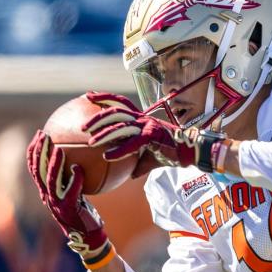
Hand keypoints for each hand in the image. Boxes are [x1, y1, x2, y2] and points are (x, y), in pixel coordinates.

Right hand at [27, 129, 108, 256]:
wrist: (87, 235)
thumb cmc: (82, 212)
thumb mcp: (74, 193)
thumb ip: (71, 178)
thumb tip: (80, 158)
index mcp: (46, 191)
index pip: (34, 169)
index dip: (33, 152)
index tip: (38, 136)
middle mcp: (47, 197)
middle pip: (38, 171)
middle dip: (39, 151)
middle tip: (44, 135)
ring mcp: (57, 203)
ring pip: (51, 180)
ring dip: (54, 163)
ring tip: (58, 148)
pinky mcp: (69, 209)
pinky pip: (71, 191)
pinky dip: (74, 179)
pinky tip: (79, 168)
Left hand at [83, 91, 226, 170]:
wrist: (189, 152)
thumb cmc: (170, 153)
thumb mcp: (149, 158)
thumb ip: (137, 163)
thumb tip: (128, 176)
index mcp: (141, 118)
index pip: (120, 102)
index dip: (104, 97)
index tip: (87, 96)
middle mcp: (142, 118)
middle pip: (116, 111)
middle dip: (97, 116)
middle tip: (82, 126)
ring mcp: (147, 125)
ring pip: (121, 125)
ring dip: (104, 133)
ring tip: (90, 142)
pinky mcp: (152, 136)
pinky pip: (132, 143)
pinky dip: (118, 150)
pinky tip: (107, 157)